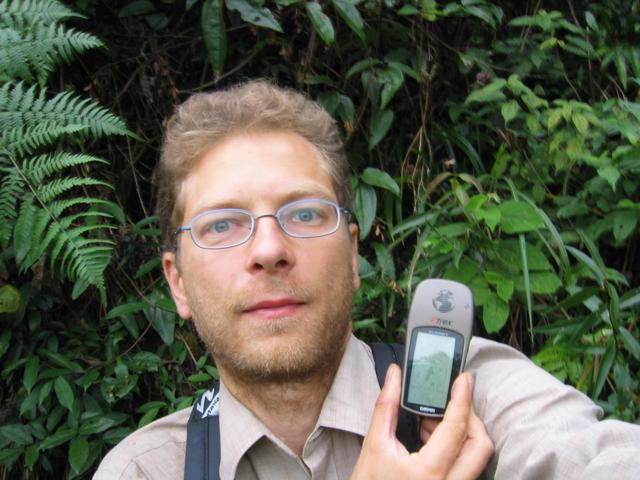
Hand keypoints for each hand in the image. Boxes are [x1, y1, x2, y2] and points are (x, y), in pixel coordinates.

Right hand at [351, 364, 492, 479]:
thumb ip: (387, 406)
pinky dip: (457, 448)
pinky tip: (433, 440)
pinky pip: (468, 468)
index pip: (456, 428)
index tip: (464, 380)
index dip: (462, 399)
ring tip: (432, 423)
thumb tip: (394, 375)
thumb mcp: (375, 444)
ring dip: (462, 433)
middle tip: (452, 400)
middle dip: (470, 417)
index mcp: (428, 473)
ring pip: (477, 458)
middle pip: (480, 445)